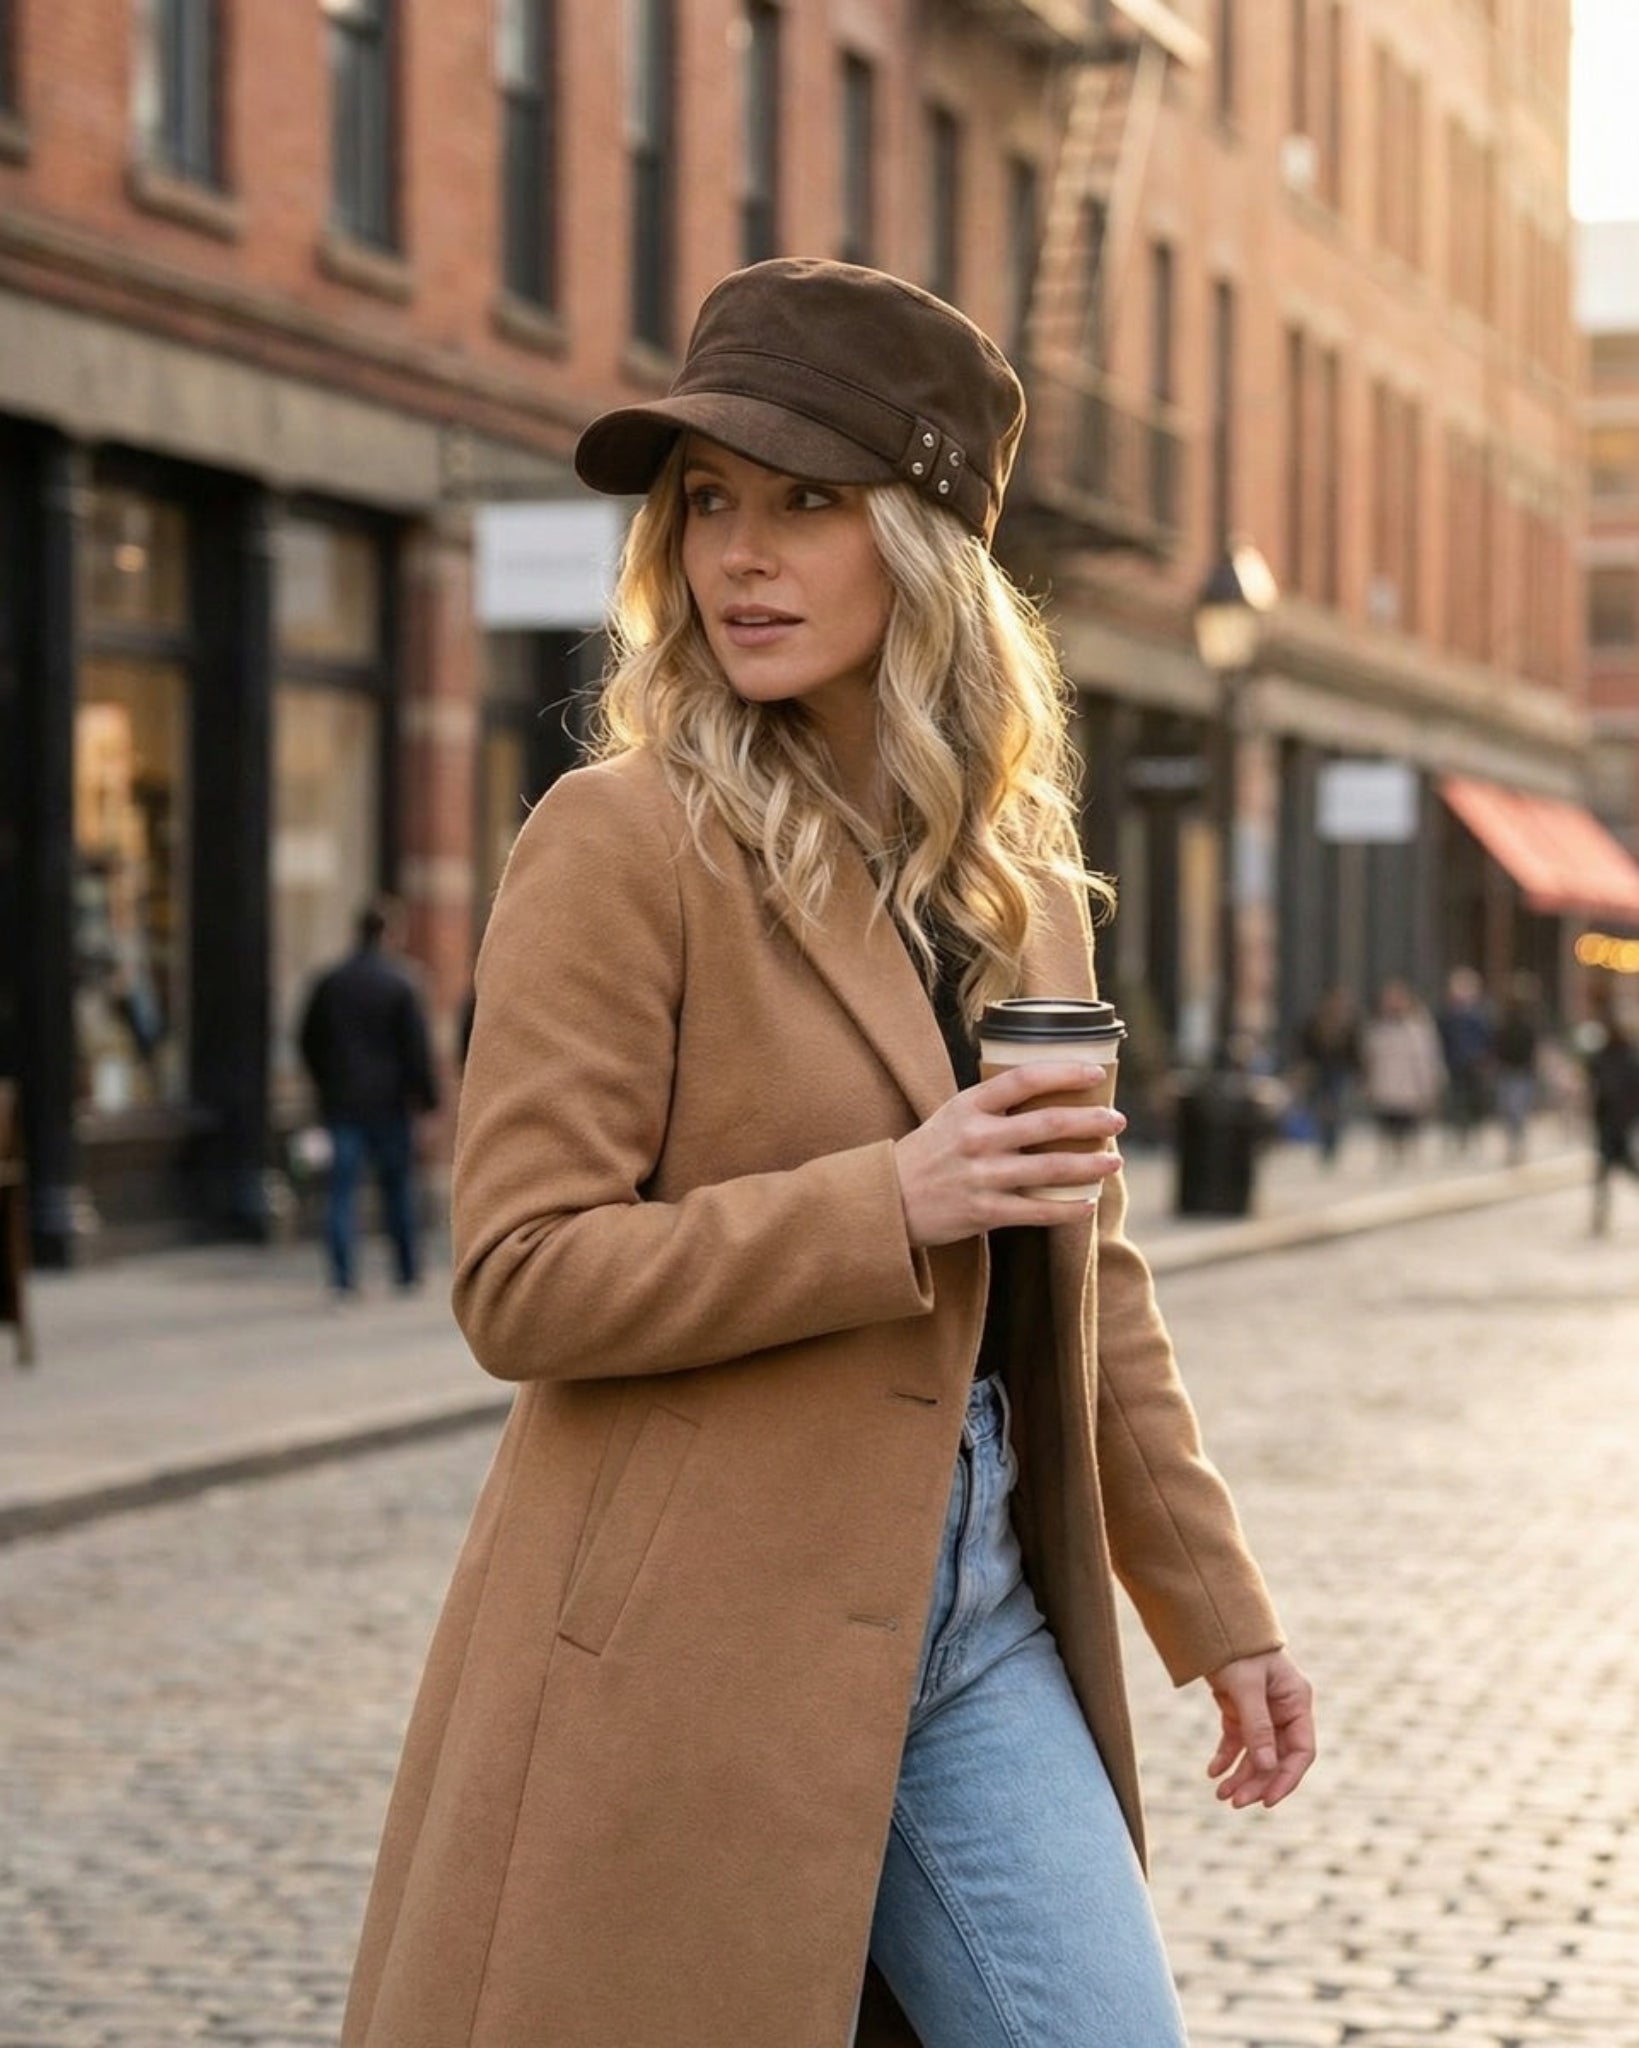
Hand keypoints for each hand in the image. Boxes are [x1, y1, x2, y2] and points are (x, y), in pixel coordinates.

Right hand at [892, 1061, 1124, 1248]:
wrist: (887, 1199)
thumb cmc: (926, 1154)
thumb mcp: (951, 1116)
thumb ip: (991, 1107)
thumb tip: (1046, 1095)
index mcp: (968, 1106)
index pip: (1024, 1079)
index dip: (1065, 1072)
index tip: (1095, 1073)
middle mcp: (977, 1138)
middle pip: (1048, 1124)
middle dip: (1091, 1121)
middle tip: (1117, 1120)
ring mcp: (981, 1176)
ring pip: (1051, 1169)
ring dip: (1090, 1165)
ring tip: (1114, 1162)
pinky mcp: (984, 1212)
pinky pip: (1037, 1211)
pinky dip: (1067, 1209)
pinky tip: (1087, 1204)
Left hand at [1204, 1649, 1316, 1808]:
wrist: (1212, 1620)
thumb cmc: (1237, 1647)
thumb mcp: (1247, 1686)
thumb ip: (1258, 1725)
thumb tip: (1267, 1767)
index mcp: (1296, 1702)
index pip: (1300, 1751)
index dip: (1286, 1779)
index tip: (1267, 1801)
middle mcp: (1283, 1710)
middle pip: (1276, 1757)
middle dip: (1257, 1781)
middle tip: (1234, 1802)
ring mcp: (1262, 1712)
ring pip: (1256, 1754)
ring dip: (1240, 1775)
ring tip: (1221, 1794)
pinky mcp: (1240, 1710)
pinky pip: (1237, 1741)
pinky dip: (1226, 1757)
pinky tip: (1213, 1772)